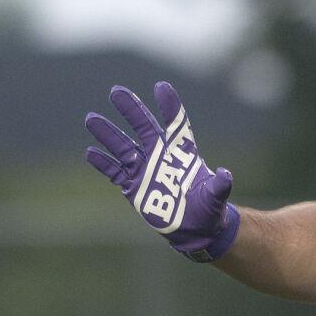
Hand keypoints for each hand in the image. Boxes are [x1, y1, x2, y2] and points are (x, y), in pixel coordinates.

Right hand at [84, 81, 240, 262]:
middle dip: (130, 109)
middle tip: (116, 91)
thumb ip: (218, 186)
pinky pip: (114, 171)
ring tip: (91, 118)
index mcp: (182, 152)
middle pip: (143, 126)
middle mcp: (160, 155)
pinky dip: (103, 163)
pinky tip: (90, 152)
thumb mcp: (215, 198)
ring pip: (122, 146)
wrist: (194, 228)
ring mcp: (144, 170)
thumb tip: (225, 176)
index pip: (175, 123)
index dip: (169, 106)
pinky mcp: (133, 187)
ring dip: (107, 133)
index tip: (161, 87)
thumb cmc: (208, 209)